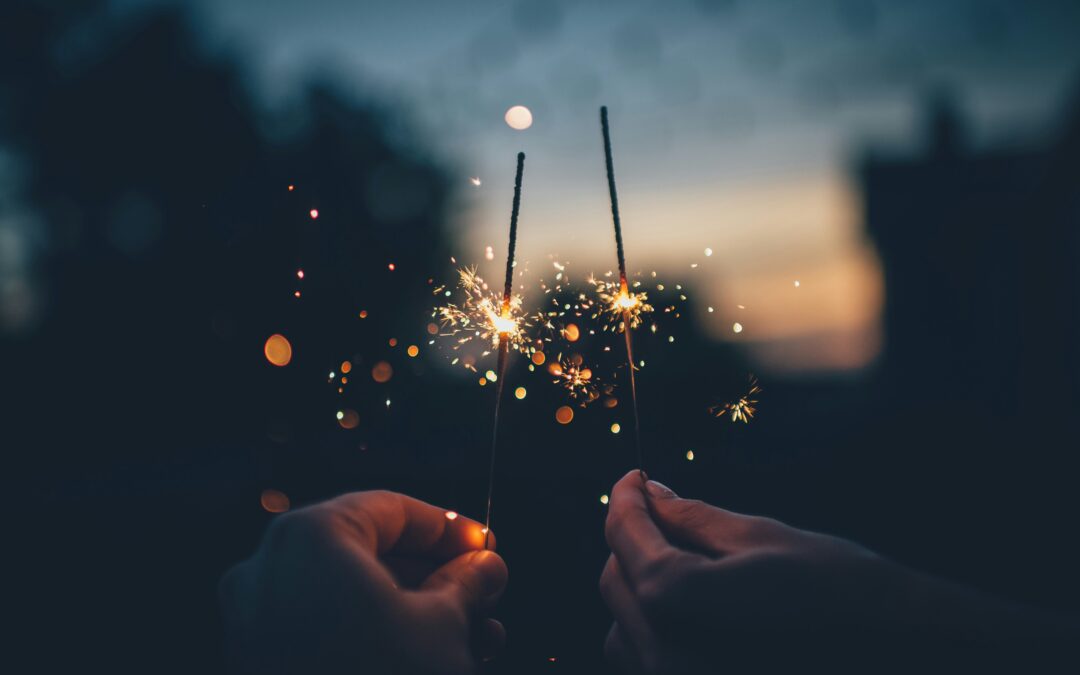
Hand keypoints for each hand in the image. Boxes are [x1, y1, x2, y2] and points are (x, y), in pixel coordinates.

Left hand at [220, 491, 507, 673]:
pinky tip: (430, 658)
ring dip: (415, 612)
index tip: (487, 548)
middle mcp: (269, 568)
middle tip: (484, 596)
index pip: (391, 510)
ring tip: (475, 638)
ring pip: (350, 596)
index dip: (449, 528)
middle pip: (370, 553)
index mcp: (311, 537)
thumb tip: (485, 567)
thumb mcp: (442, 628)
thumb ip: (466, 585)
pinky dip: (375, 635)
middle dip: (436, 577)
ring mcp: (255, 620)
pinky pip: (325, 630)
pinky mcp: (257, 663)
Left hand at [599, 470, 1075, 672]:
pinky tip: (701, 609)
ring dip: (642, 588)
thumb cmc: (839, 592)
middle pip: (615, 582)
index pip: (625, 539)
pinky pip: (649, 661)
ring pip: (623, 627)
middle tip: (666, 509)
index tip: (635, 477)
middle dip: (634, 540)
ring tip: (688, 561)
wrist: (902, 656)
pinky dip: (659, 629)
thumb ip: (692, 519)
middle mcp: (664, 658)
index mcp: (676, 603)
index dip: (625, 498)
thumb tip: (652, 493)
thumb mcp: (761, 540)